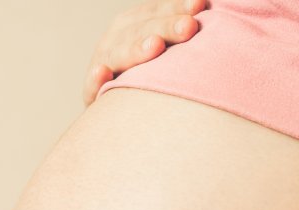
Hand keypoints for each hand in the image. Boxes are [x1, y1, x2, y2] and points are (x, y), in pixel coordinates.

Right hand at [84, 0, 206, 104]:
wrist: (117, 110)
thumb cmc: (151, 74)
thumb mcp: (163, 48)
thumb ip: (179, 32)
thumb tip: (206, 8)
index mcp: (135, 23)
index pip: (157, 12)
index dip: (176, 7)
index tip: (200, 5)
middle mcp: (116, 38)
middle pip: (141, 30)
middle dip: (165, 27)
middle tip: (189, 27)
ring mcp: (102, 63)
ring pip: (118, 54)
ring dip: (135, 49)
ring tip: (155, 46)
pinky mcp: (92, 92)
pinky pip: (92, 86)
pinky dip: (96, 79)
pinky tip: (102, 72)